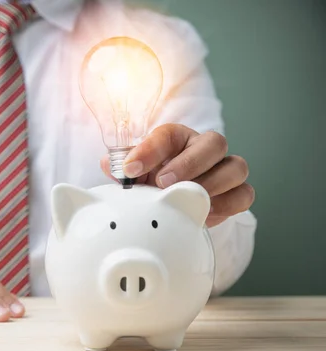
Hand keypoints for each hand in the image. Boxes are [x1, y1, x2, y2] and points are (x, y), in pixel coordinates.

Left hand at [101, 123, 254, 226]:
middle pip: (214, 142)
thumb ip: (123, 169)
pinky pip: (243, 195)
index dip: (150, 150)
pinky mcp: (238, 193)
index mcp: (178, 138)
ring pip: (236, 167)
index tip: (130, 169)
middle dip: (188, 164)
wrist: (176, 201)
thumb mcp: (136, 175)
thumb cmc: (153, 182)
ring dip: (211, 185)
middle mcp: (205, 148)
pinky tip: (205, 214)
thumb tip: (108, 164)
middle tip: (163, 183)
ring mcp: (226, 169)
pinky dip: (227, 205)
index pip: (168, 134)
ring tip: (187, 199)